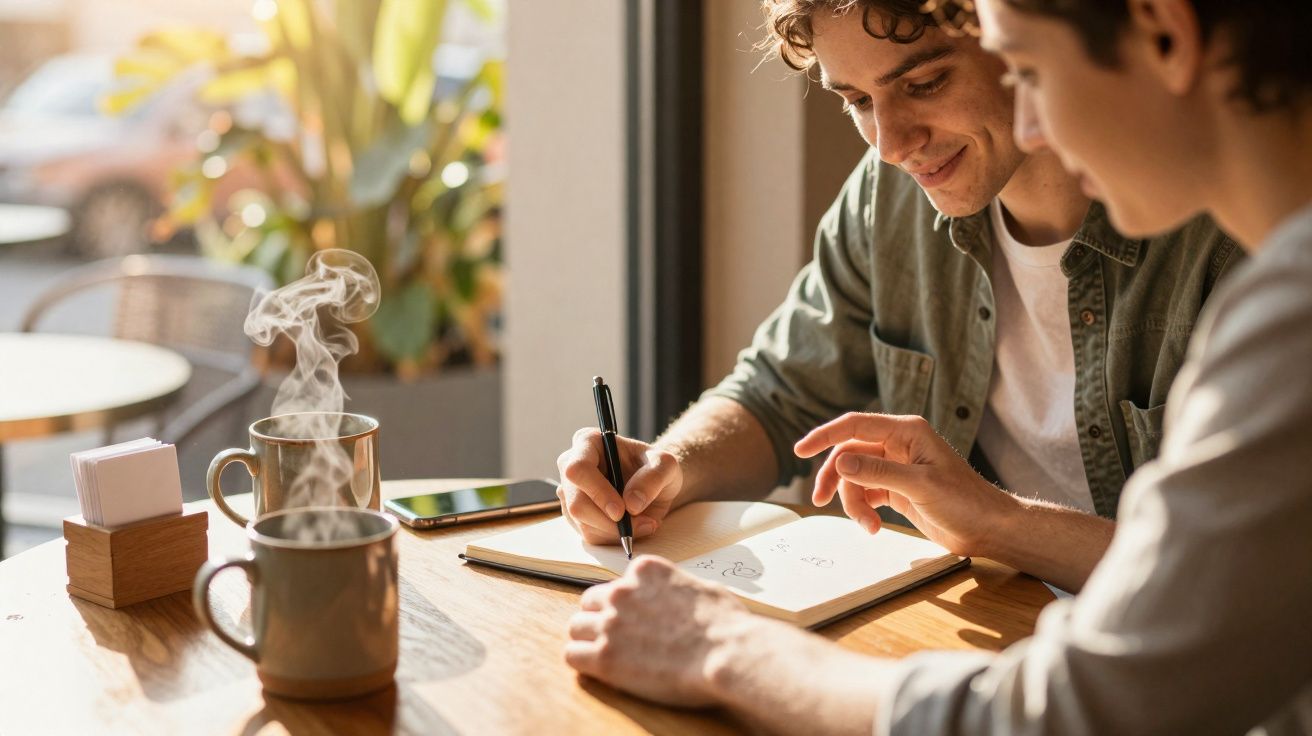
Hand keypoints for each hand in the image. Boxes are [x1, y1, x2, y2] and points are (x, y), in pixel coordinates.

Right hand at [556, 427, 683, 544]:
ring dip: (616, 531)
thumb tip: (631, 504)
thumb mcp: (666, 465)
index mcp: (588, 443)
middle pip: (576, 503)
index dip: (597, 492)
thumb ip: (653, 478)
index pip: (578, 469)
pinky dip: (614, 537)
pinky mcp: (576, 516)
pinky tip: (632, 526)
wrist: (653, 483)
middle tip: (640, 523)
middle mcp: (571, 466)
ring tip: (645, 522)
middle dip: (608, 521)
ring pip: (583, 523)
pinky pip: (590, 535)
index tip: (620, 511)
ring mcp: (571, 493)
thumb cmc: (655, 466)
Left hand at [564, 556, 750, 706]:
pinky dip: (583, 662)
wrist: (725, 653)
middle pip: (590, 601)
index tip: (638, 617)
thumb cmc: (725, 624)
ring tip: (607, 654)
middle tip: (619, 637)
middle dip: (601, 617)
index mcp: (645, 571)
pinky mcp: (604, 657)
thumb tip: (680, 596)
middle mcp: (622, 592)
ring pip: (576, 626)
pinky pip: (573, 655)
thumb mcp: (702, 589)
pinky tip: (600, 669)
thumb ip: (678, 588)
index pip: (620, 582)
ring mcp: (610, 623)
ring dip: (588, 639)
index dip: (628, 603)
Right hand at [793, 413, 1017, 556]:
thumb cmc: (965, 501)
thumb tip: (840, 462)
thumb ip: (878, 472)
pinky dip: (862, 510)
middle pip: (848, 454)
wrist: (987, 529)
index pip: (854, 426)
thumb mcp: (920, 486)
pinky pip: (865, 494)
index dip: (824, 436)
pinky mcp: (896, 489)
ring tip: (866, 525)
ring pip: (854, 477)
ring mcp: (896, 467)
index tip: (799, 450)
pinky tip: (872, 526)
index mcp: (906, 431)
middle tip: (817, 500)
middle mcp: (898, 444)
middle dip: (834, 478)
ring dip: (852, 502)